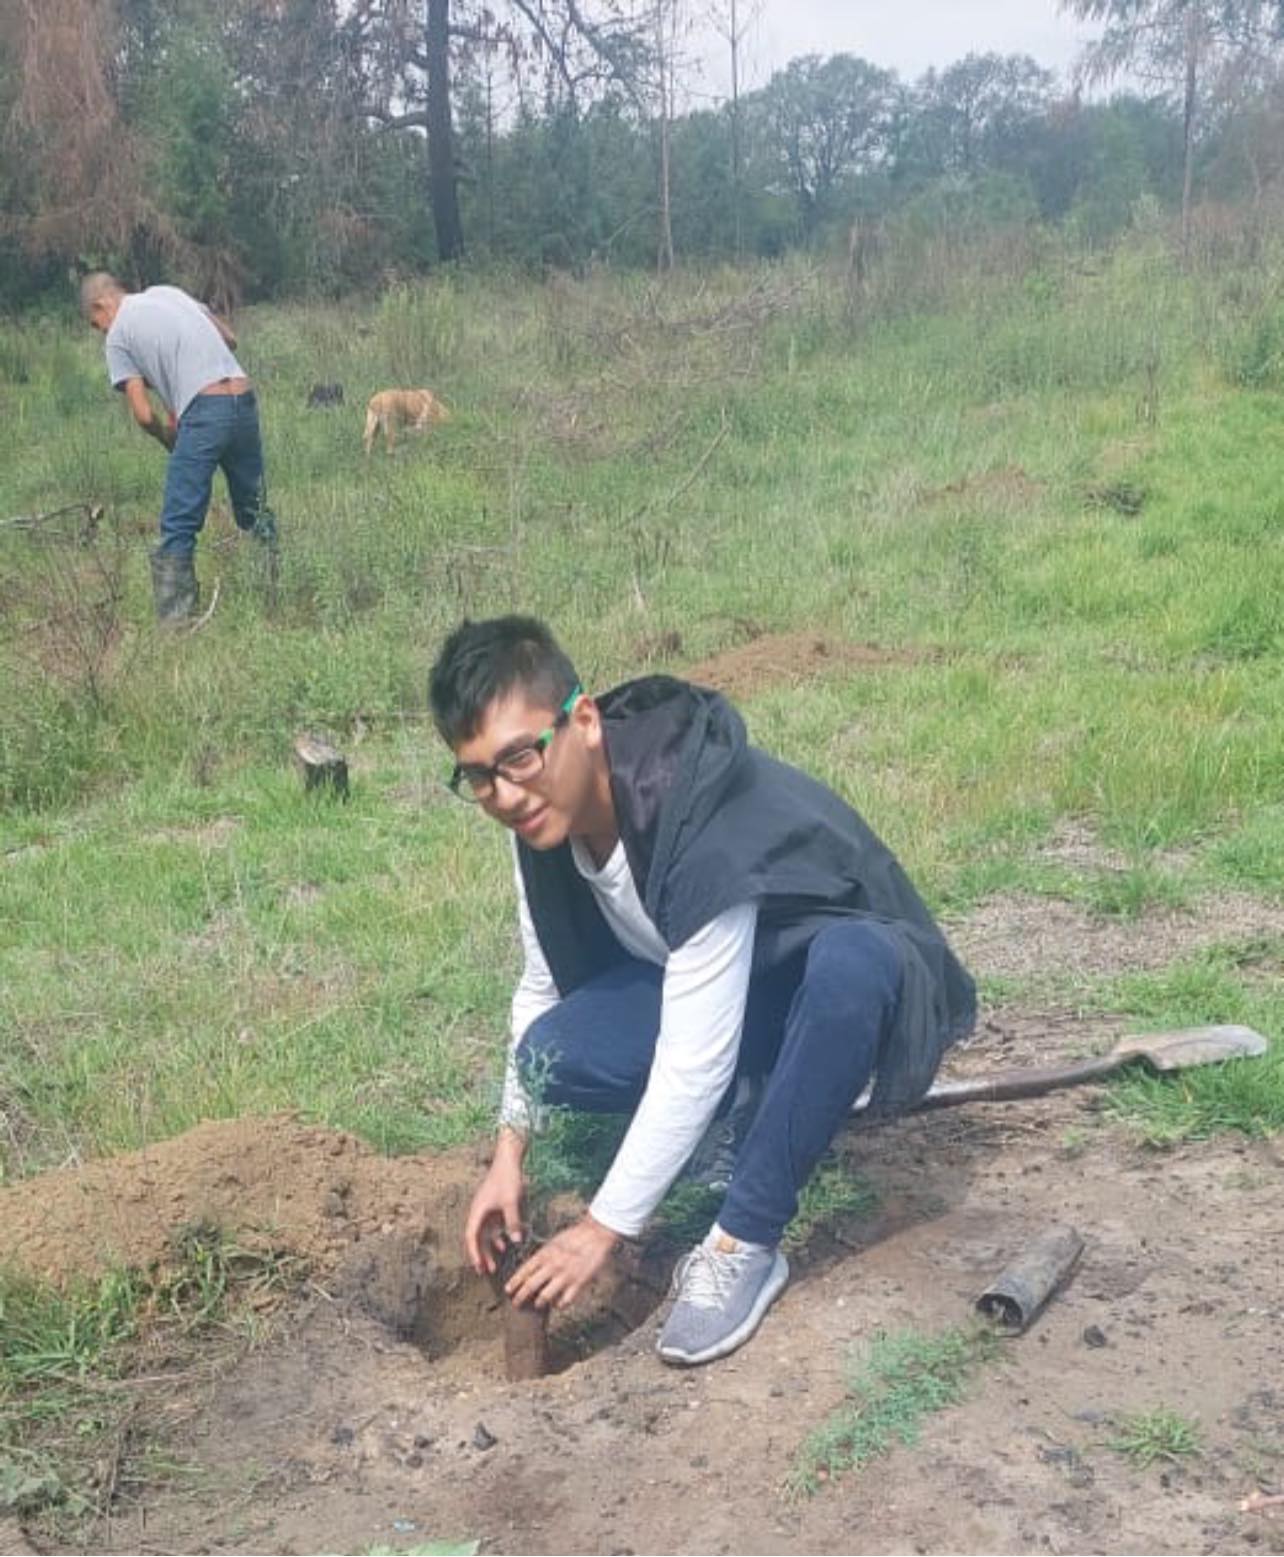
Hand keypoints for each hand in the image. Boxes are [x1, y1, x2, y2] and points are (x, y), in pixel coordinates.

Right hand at [463, 1130, 525, 1275]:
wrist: (508, 1159)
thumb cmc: (508, 1179)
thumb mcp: (512, 1202)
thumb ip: (513, 1222)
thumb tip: (516, 1242)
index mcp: (478, 1211)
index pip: (472, 1236)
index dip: (474, 1253)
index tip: (478, 1267)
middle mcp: (478, 1212)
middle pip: (476, 1238)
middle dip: (480, 1255)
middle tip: (484, 1272)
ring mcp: (485, 1209)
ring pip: (484, 1234)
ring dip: (488, 1249)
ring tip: (494, 1264)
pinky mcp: (494, 1206)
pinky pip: (492, 1227)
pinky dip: (496, 1237)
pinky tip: (504, 1245)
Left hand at [505, 1215, 620, 1311]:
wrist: (596, 1234)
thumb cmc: (574, 1236)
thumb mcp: (553, 1242)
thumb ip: (542, 1256)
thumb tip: (531, 1268)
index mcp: (545, 1254)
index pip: (524, 1271)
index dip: (514, 1283)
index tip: (508, 1291)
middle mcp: (552, 1266)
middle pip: (530, 1286)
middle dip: (520, 1297)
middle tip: (516, 1303)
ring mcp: (565, 1276)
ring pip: (545, 1297)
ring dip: (539, 1302)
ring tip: (537, 1304)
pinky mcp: (578, 1283)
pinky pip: (565, 1301)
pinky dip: (560, 1304)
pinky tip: (559, 1304)